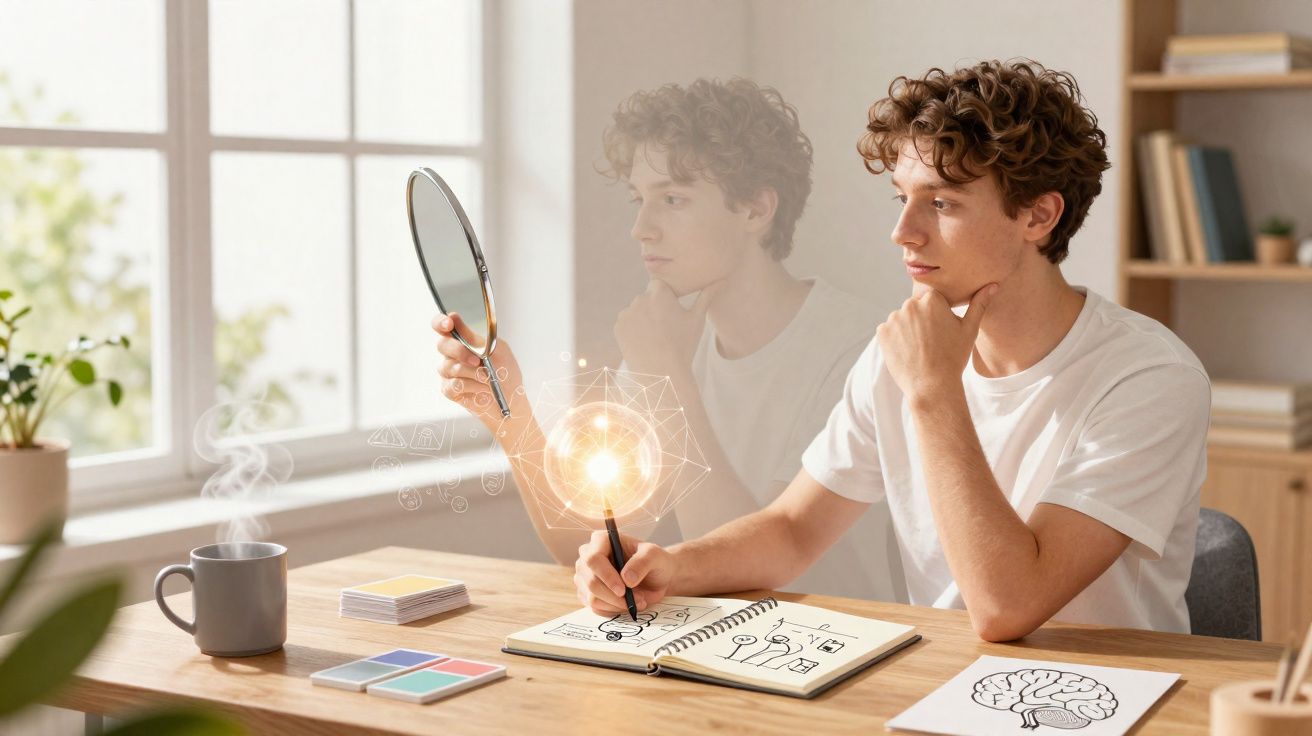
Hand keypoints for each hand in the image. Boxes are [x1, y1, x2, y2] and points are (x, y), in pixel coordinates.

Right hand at [433, 312, 524, 434]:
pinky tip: (483, 389)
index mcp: (463, 339)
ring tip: (488, 378)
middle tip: (477, 360)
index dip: (441, 322)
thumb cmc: (505, 372)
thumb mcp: (496, 350)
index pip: (443, 325)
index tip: (449, 324)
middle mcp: (452, 354)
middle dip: (459, 351)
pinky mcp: (449, 389)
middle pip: (442, 344)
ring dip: (472, 373)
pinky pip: (453, 384)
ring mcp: (449, 372)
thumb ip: (474, 337)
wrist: (511, 399)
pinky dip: (472, 386)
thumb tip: (454, 318)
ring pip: (448, 366)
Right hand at [574, 531, 675, 614]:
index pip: (593, 559)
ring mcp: (585, 576)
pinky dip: (614, 610)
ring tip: (638, 600)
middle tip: (639, 599)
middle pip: (591, 581)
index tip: (623, 590)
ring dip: (617, 604)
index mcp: (601, 540)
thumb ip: (642, 562)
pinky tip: (628, 604)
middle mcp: (588, 557)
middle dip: (615, 596)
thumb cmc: (654, 562)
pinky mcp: (587, 594)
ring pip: (592, 598)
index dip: (606, 576)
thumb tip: (626, 578)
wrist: (656, 579)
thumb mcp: (655, 556)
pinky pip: (596, 608)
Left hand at [613, 280, 719, 375]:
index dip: (667, 298)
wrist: (662, 374)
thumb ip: (706, 296)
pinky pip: (627, 323)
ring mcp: (627, 313)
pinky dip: (633, 330)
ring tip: (655, 338)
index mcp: (659, 292)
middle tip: (665, 330)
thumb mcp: (697, 319)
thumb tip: (722, 280)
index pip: (660, 285)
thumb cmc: (683, 345)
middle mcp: (640, 298)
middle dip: (654, 308)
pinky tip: (645, 343)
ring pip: (637, 311)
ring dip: (643, 319)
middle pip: (648, 298)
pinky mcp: (618, 326)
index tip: (672, 312)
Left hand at [876, 283, 996, 404]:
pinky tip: (908, 352)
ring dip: (908, 329)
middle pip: (916, 308)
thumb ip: (979, 304)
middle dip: (922, 320)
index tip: (942, 331)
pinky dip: (896, 340)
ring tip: (920, 348)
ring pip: (903, 319)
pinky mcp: (882, 332)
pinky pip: (889, 331)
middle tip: (932, 342)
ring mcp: (894, 318)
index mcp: (932, 299)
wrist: (932, 386)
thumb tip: (993, 285)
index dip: (938, 315)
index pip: (933, 299)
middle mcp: (910, 304)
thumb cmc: (953, 358)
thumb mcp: (969, 330)